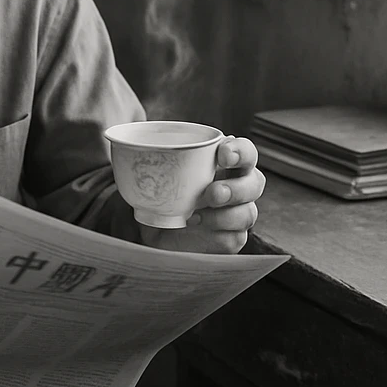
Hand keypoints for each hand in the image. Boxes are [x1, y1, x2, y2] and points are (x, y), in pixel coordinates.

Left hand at [139, 136, 264, 254]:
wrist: (153, 231)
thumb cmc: (162, 193)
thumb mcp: (156, 173)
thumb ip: (155, 158)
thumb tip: (130, 147)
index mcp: (226, 165)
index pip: (246, 152)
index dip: (241, 151)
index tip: (222, 154)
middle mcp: (238, 188)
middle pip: (256, 183)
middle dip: (237, 188)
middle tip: (211, 193)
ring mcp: (238, 215)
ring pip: (247, 214)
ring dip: (224, 215)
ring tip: (195, 214)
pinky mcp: (231, 239)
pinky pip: (233, 237)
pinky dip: (214, 232)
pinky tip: (194, 226)